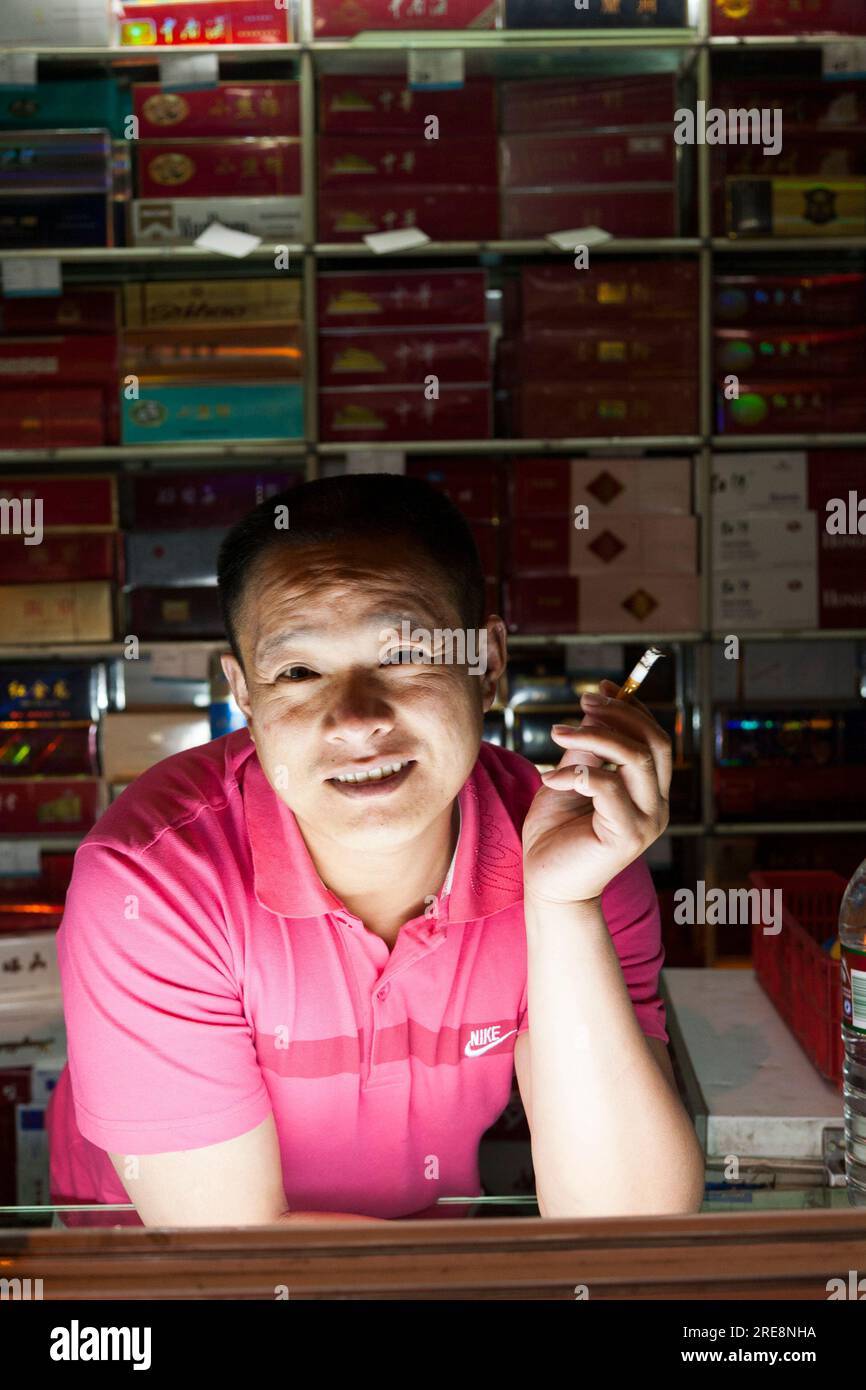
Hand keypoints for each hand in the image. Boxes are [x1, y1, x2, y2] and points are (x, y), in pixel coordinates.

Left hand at [522, 679, 670, 906]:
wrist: (546, 884)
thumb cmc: (556, 833)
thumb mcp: (571, 779)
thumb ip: (588, 750)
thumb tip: (596, 710)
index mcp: (650, 791)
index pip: (655, 738)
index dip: (631, 707)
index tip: (601, 688)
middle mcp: (657, 805)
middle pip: (655, 742)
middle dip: (619, 714)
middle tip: (583, 703)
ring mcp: (647, 822)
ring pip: (637, 758)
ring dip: (594, 736)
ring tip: (557, 733)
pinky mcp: (627, 837)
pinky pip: (608, 787)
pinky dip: (576, 773)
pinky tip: (550, 779)